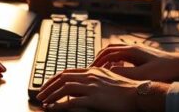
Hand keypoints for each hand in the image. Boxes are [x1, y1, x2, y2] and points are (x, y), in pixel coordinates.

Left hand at [37, 67, 166, 110]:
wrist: (138, 93)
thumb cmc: (127, 89)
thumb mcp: (109, 79)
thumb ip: (96, 79)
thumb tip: (86, 83)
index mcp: (93, 70)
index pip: (68, 72)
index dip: (55, 78)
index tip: (48, 85)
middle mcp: (90, 75)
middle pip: (62, 78)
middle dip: (49, 86)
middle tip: (40, 93)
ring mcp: (91, 86)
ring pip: (64, 88)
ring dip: (51, 95)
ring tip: (43, 101)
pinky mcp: (93, 98)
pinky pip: (71, 101)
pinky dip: (59, 105)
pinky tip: (53, 108)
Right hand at [93, 44, 178, 82]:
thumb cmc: (165, 69)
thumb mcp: (143, 73)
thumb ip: (125, 72)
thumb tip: (109, 71)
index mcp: (131, 50)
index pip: (108, 53)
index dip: (97, 61)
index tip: (90, 70)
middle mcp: (132, 48)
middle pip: (109, 50)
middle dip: (99, 58)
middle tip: (91, 68)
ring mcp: (137, 52)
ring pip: (116, 53)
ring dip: (106, 60)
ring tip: (100, 69)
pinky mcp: (141, 57)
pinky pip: (123, 57)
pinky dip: (115, 62)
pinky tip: (116, 70)